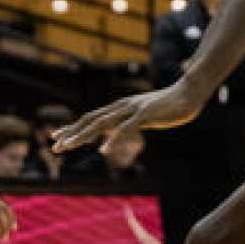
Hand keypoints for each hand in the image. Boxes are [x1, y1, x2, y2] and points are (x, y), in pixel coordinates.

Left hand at [51, 82, 202, 155]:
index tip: (57, 137)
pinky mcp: (144, 115)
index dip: (73, 127)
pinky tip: (103, 150)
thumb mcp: (144, 116)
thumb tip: (118, 132)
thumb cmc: (168, 106)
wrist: (190, 93)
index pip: (91, 118)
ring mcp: (132, 110)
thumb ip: (130, 123)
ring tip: (68, 146)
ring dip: (83, 135)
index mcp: (120, 108)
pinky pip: (125, 129)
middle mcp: (121, 107)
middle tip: (54, 145)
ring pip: (101, 123)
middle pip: (90, 120)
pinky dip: (112, 140)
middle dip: (71, 133)